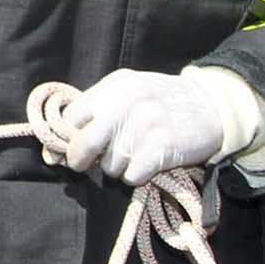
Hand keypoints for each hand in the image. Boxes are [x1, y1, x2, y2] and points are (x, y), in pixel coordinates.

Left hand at [51, 70, 233, 185]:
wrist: (212, 106)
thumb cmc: (162, 102)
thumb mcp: (127, 93)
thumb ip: (92, 114)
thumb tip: (52, 153)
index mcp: (113, 87)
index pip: (70, 118)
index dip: (64, 139)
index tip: (65, 150)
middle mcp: (126, 103)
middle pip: (83, 145)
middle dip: (81, 160)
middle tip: (90, 163)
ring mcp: (144, 125)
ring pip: (109, 165)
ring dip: (118, 167)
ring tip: (137, 153)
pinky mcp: (161, 147)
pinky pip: (132, 176)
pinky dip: (137, 176)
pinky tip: (149, 163)